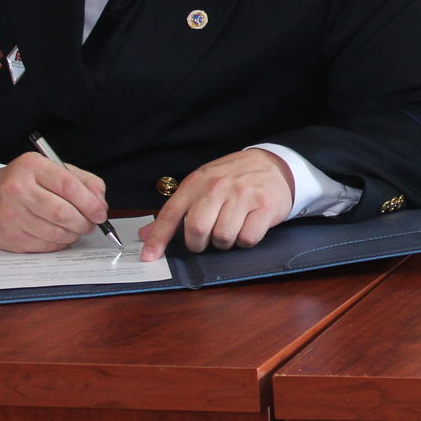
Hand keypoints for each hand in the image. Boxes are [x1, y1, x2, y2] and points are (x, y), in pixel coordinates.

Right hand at [0, 152, 108, 251]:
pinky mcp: (9, 236)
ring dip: (73, 234)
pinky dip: (59, 243)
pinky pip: (44, 245)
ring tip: (77, 229)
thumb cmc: (29, 183)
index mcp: (31, 167)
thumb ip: (85, 182)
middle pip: (61, 213)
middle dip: (84, 222)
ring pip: (54, 232)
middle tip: (91, 224)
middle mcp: (17, 189)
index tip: (101, 213)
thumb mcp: (56, 171)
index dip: (90, 202)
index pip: (68, 185)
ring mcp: (10, 214)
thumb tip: (100, 204)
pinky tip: (61, 236)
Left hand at [139, 149, 294, 262]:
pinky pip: (247, 238)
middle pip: (197, 229)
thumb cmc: (234, 177)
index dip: (158, 238)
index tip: (149, 257)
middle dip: (198, 243)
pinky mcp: (265, 207)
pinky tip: (248, 227)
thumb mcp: (203, 184)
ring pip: (223, 237)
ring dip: (224, 242)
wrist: (275, 164)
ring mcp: (243, 196)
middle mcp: (219, 187)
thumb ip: (177, 209)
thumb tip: (146, 233)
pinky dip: (245, 241)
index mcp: (198, 182)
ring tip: (230, 229)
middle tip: (206, 240)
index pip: (171, 213)